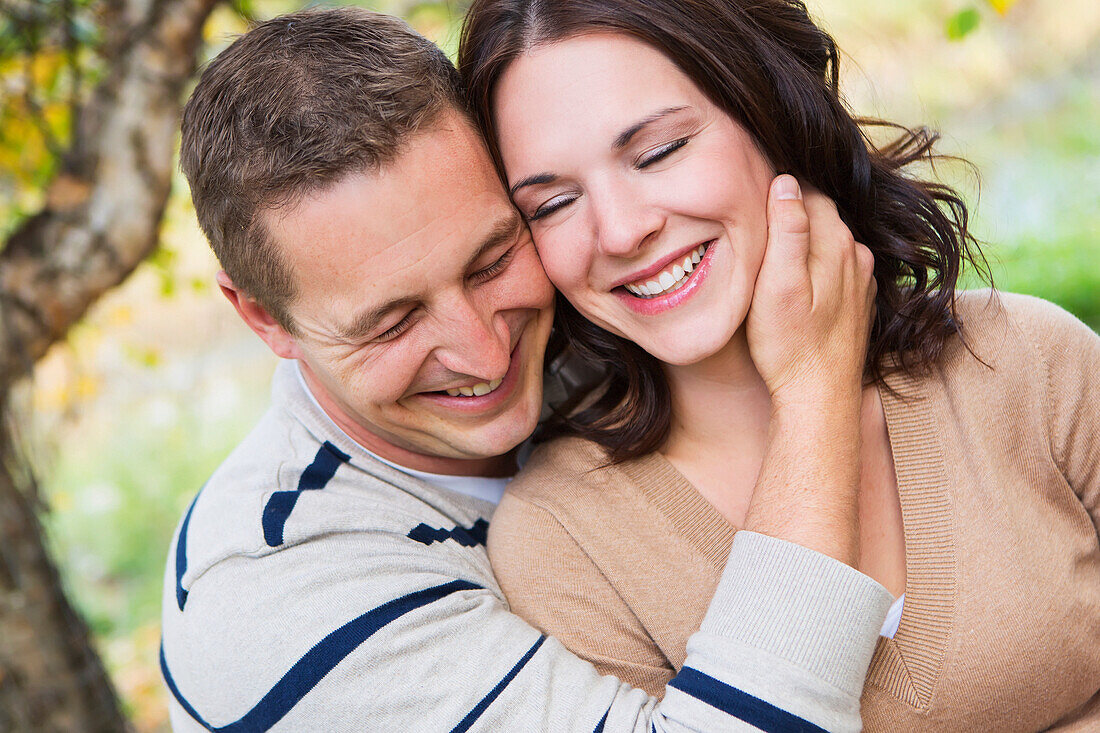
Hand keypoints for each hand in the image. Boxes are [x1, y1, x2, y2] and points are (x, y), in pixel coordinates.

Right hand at [746, 175, 875, 409]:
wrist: (819, 398)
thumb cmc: (790, 345)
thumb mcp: (776, 285)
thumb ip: (786, 230)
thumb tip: (786, 181)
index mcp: (836, 243)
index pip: (807, 192)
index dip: (777, 191)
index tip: (749, 198)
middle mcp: (856, 255)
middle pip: (821, 214)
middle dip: (791, 213)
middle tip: (755, 223)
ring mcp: (862, 279)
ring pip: (829, 241)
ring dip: (804, 240)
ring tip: (772, 252)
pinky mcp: (858, 301)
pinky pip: (836, 267)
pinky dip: (816, 265)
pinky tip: (796, 281)